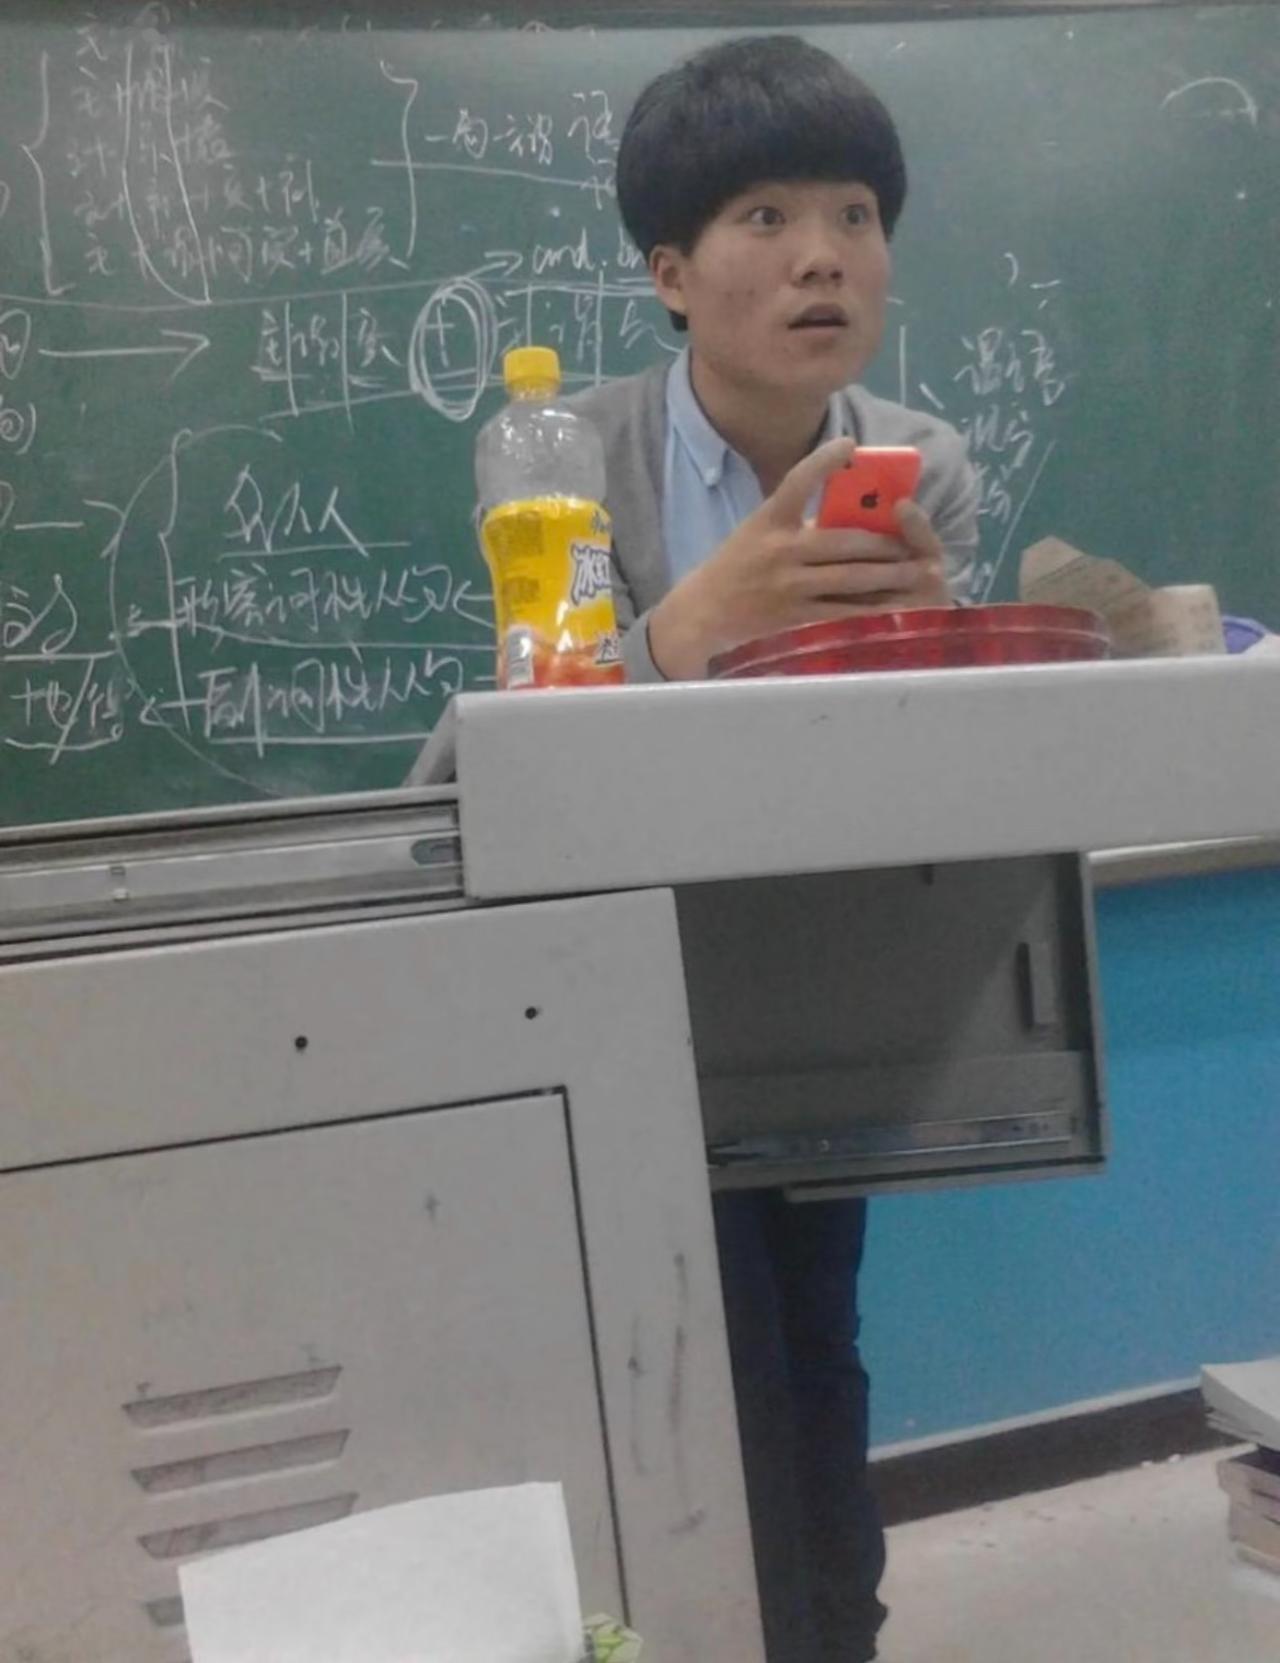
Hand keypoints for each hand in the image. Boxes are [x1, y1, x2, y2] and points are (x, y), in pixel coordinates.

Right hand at [648, 438, 949, 679]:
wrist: (703, 611)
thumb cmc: (736, 565)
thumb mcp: (757, 531)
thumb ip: (796, 521)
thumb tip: (849, 512)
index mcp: (769, 521)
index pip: (798, 481)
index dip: (824, 461)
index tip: (849, 445)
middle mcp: (780, 551)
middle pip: (844, 541)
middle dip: (884, 543)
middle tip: (910, 542)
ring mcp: (789, 586)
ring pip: (850, 578)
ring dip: (888, 575)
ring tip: (914, 572)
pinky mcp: (795, 617)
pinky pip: (841, 611)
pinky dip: (870, 608)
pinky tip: (892, 605)